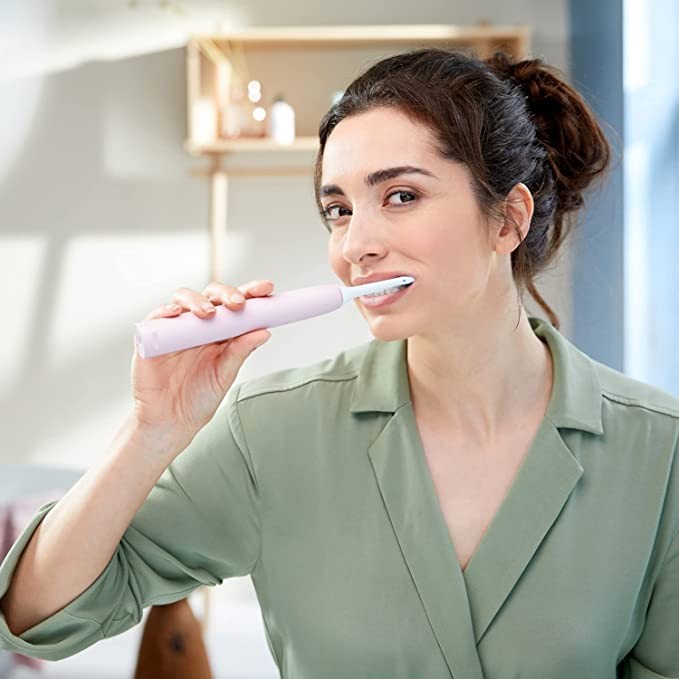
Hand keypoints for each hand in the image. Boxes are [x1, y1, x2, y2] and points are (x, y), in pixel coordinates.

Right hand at [130, 279, 273, 442]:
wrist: (171, 421)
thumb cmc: (200, 398)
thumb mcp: (225, 374)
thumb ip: (241, 352)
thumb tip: (264, 331)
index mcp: (221, 331)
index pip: (236, 304)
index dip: (251, 292)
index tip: (267, 288)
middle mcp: (199, 324)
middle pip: (212, 295)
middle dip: (227, 293)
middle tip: (238, 304)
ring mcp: (175, 328)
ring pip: (184, 298)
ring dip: (197, 300)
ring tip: (208, 314)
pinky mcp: (153, 336)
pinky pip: (156, 317)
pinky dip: (164, 311)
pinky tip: (174, 313)